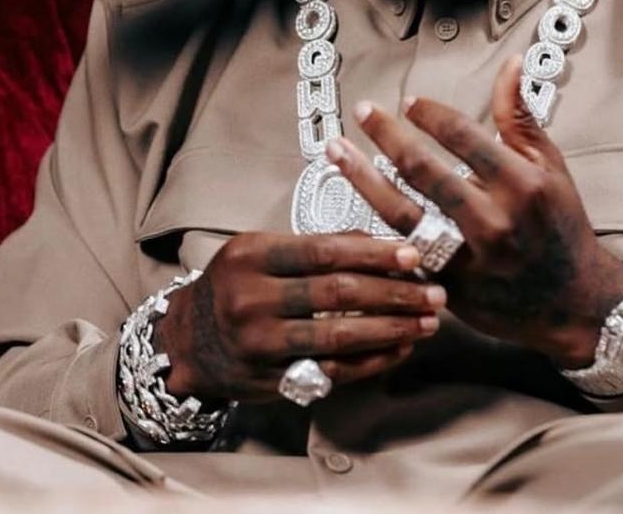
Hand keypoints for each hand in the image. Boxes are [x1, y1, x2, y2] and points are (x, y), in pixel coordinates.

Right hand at [152, 232, 443, 403]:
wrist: (187, 340)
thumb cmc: (235, 283)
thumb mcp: (261, 251)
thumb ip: (316, 246)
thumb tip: (381, 241)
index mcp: (251, 255)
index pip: (324, 251)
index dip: (374, 254)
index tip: (414, 256)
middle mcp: (251, 299)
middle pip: (337, 294)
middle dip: (394, 293)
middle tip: (435, 293)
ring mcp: (259, 344)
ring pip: (339, 336)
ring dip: (391, 330)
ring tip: (427, 322)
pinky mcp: (269, 381)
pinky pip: (330, 372)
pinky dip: (371, 362)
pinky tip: (399, 349)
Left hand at [325, 56, 622, 367]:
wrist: (575, 302)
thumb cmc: (560, 225)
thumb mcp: (550, 166)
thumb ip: (519, 116)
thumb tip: (510, 63)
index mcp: (523, 186)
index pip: (466, 139)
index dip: (432, 116)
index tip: (409, 101)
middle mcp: (494, 223)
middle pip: (425, 173)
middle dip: (388, 136)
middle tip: (364, 110)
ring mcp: (468, 260)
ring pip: (401, 214)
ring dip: (361, 177)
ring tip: (336, 149)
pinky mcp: (448, 289)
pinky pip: (399, 251)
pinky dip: (371, 223)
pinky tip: (348, 201)